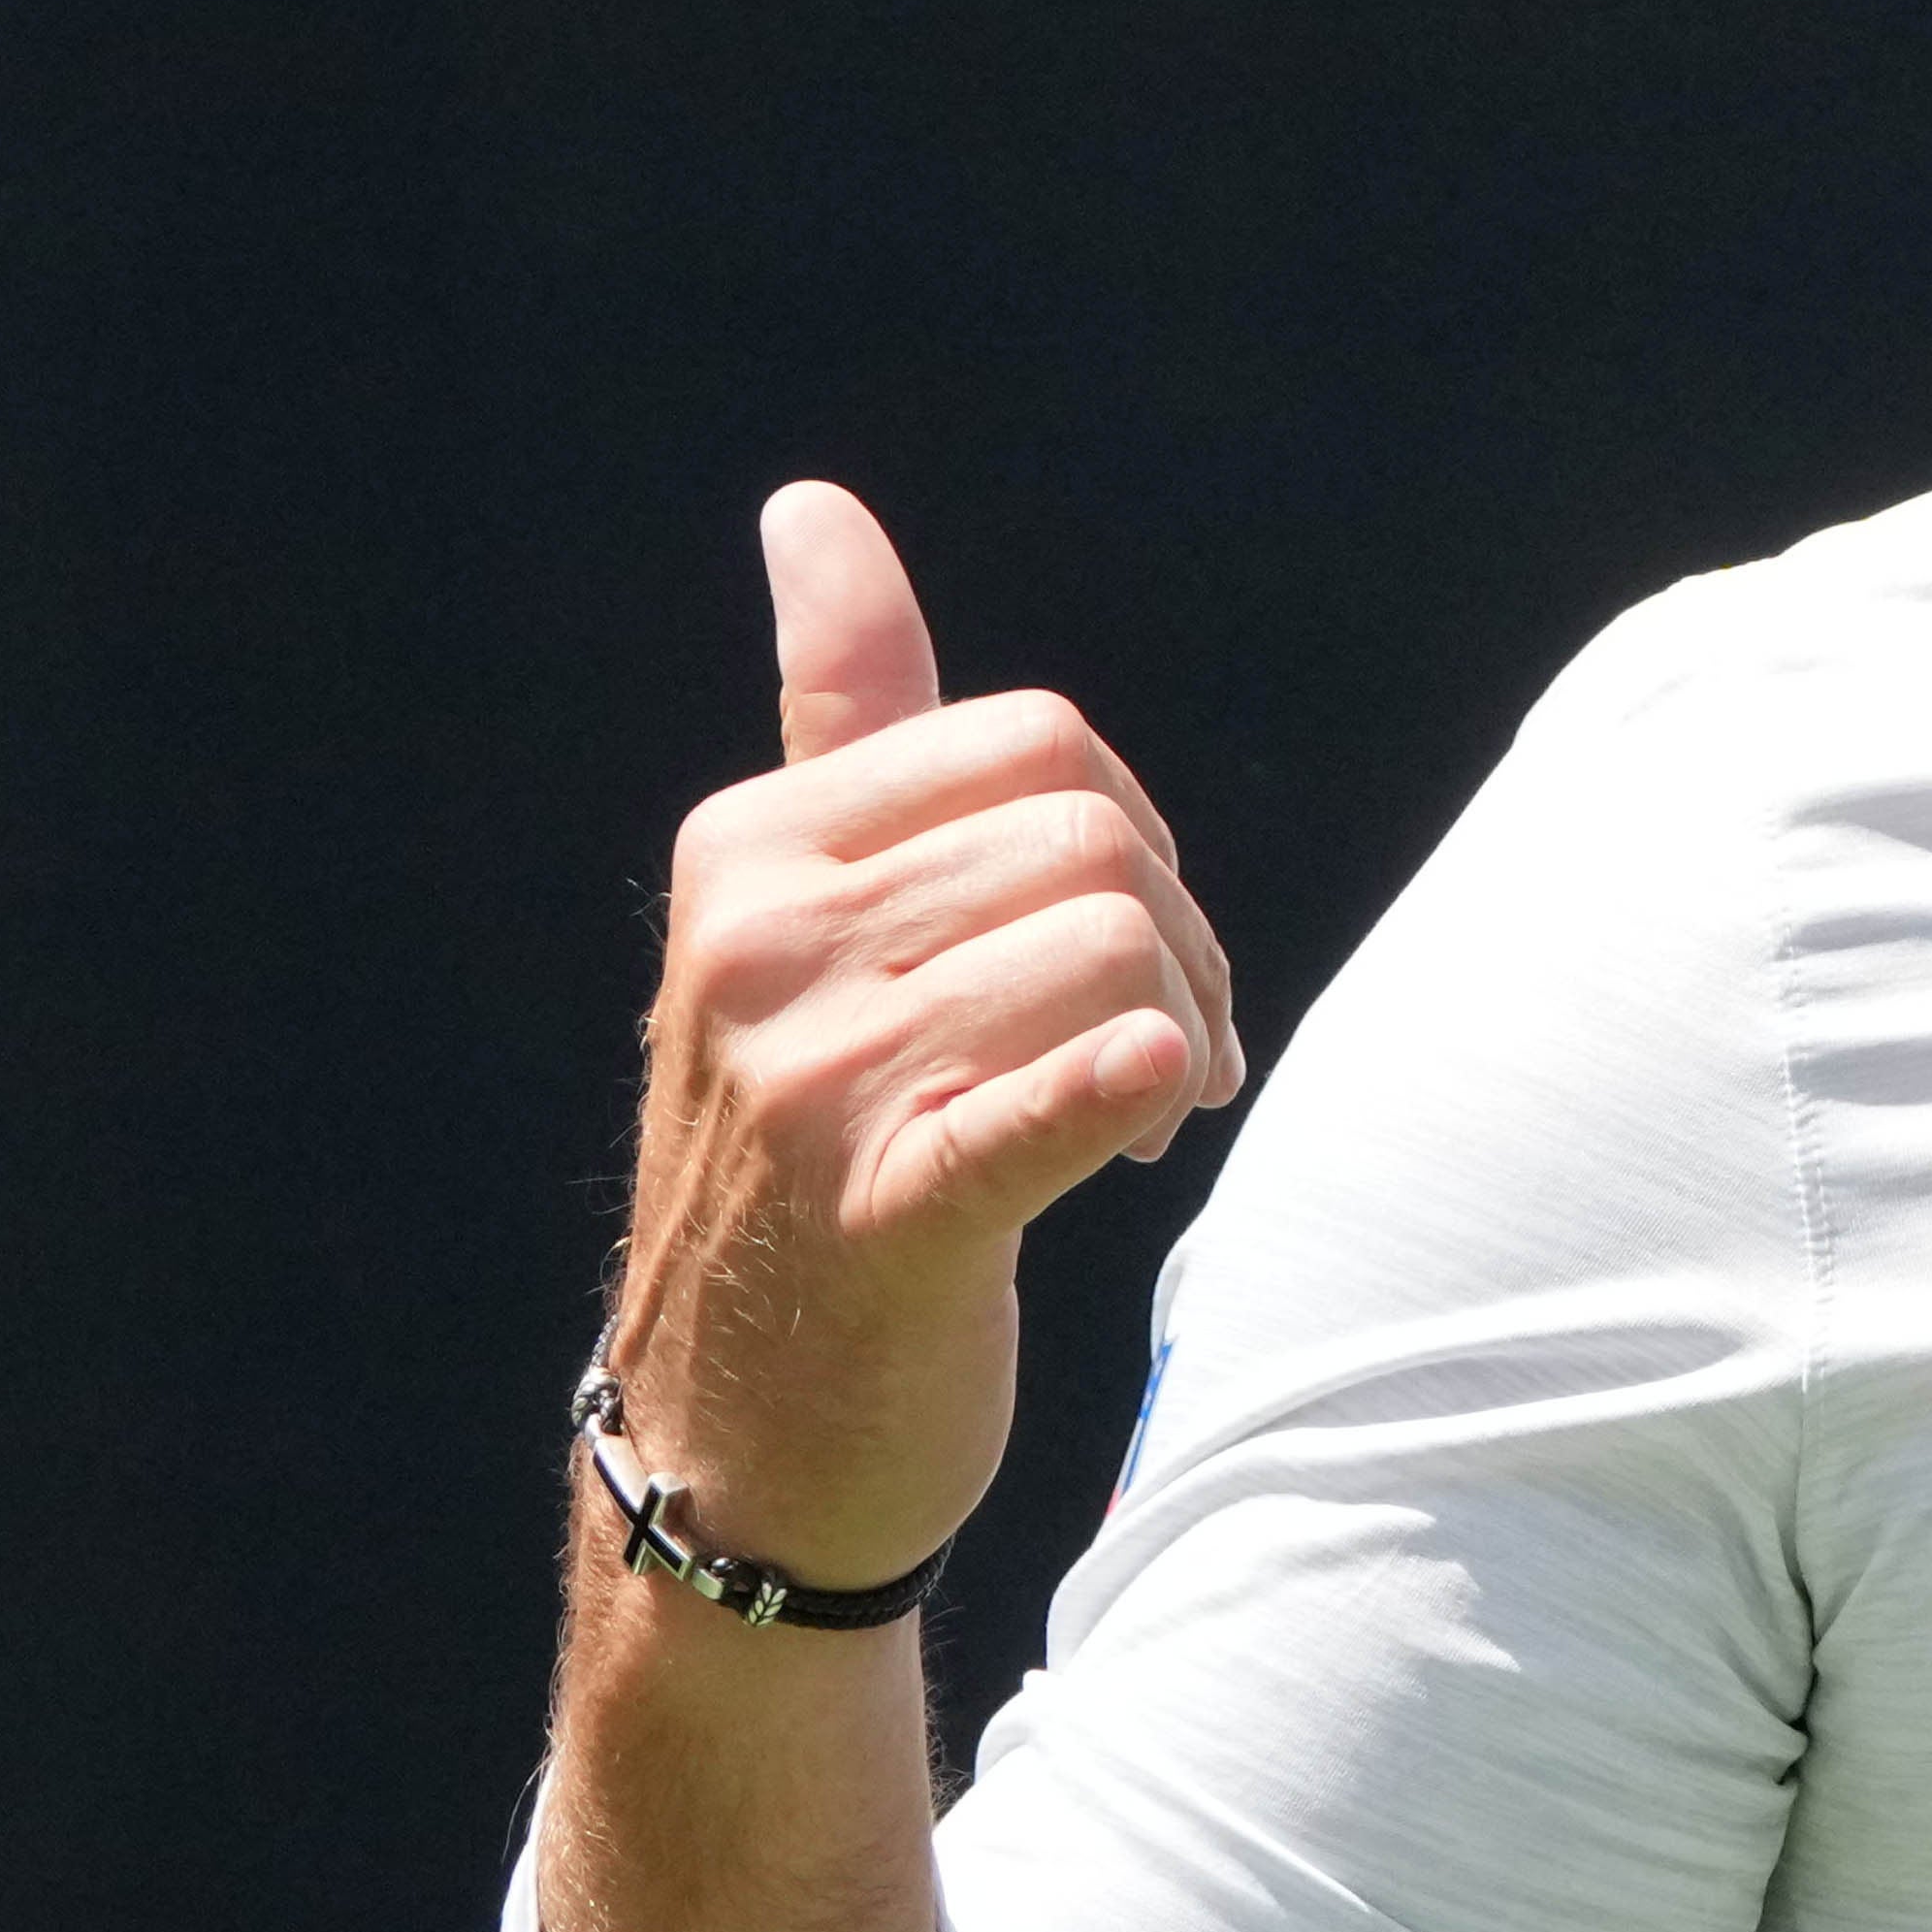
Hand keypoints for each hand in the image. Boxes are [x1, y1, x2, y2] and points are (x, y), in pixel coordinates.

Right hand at [594, 483, 1246, 1593]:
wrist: (744, 1428)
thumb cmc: (817, 1148)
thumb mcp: (802, 918)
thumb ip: (838, 711)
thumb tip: (811, 503)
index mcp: (749, 848)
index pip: (1041, 740)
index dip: (1134, 838)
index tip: (1124, 946)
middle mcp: (757, 944)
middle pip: (1096, 840)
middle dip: (1183, 938)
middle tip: (1170, 1048)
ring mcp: (812, 1081)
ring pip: (1118, 957)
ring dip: (1187, 1038)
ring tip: (1146, 1115)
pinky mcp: (891, 1216)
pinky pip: (1062, 1099)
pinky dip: (1134, 1091)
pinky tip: (1150, 1112)